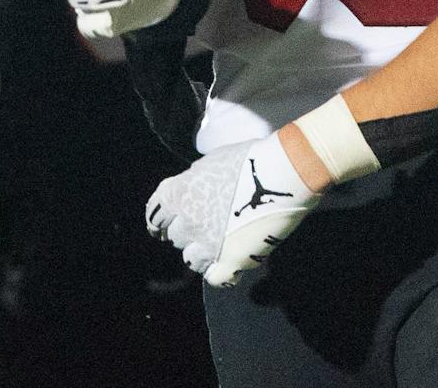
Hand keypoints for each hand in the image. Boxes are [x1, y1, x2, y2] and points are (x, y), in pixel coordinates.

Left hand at [146, 132, 320, 285]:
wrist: (282, 171)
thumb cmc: (248, 159)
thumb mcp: (208, 164)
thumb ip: (191, 184)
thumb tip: (187, 195)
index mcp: (178, 194)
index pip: (155, 217)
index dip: (160, 223)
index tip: (163, 229)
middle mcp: (188, 221)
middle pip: (176, 237)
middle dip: (188, 232)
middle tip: (206, 225)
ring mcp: (209, 244)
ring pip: (191, 259)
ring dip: (201, 252)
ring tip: (218, 243)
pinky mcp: (232, 261)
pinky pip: (214, 278)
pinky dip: (219, 273)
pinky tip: (227, 264)